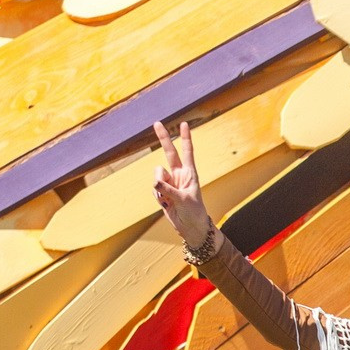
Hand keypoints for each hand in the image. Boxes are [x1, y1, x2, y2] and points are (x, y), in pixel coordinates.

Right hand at [151, 120, 215, 249]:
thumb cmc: (194, 213)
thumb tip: (156, 182)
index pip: (188, 152)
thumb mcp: (184, 200)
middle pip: (169, 152)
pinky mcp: (162, 192)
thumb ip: (170, 190)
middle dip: (163, 138)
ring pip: (157, 175)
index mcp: (190, 173)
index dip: (185, 138)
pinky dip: (157, 196)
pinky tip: (166, 204)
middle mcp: (179, 174)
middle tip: (156, 122)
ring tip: (169, 199)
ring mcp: (169, 182)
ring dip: (160, 186)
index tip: (184, 124)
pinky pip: (154, 189)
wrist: (190, 227)